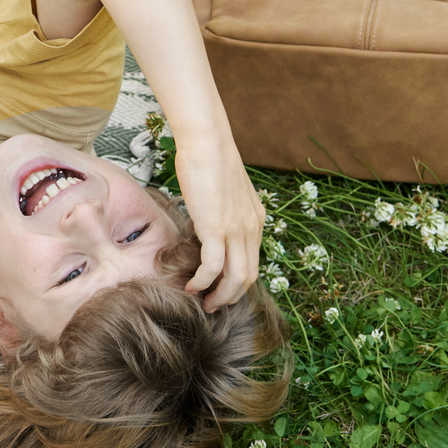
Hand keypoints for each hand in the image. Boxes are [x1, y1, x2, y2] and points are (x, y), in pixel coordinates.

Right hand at [172, 130, 263, 310]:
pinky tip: (191, 286)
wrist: (208, 142)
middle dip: (231, 296)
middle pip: (248, 276)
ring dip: (219, 296)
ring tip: (202, 302)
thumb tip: (207, 220)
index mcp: (256, 220)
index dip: (237, 281)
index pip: (252, 261)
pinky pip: (213, 267)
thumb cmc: (209, 158)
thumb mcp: (223, 190)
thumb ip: (222, 209)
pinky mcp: (217, 228)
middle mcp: (252, 228)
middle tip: (213, 305)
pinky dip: (203, 281)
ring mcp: (237, 230)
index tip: (220, 289)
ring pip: (235, 278)